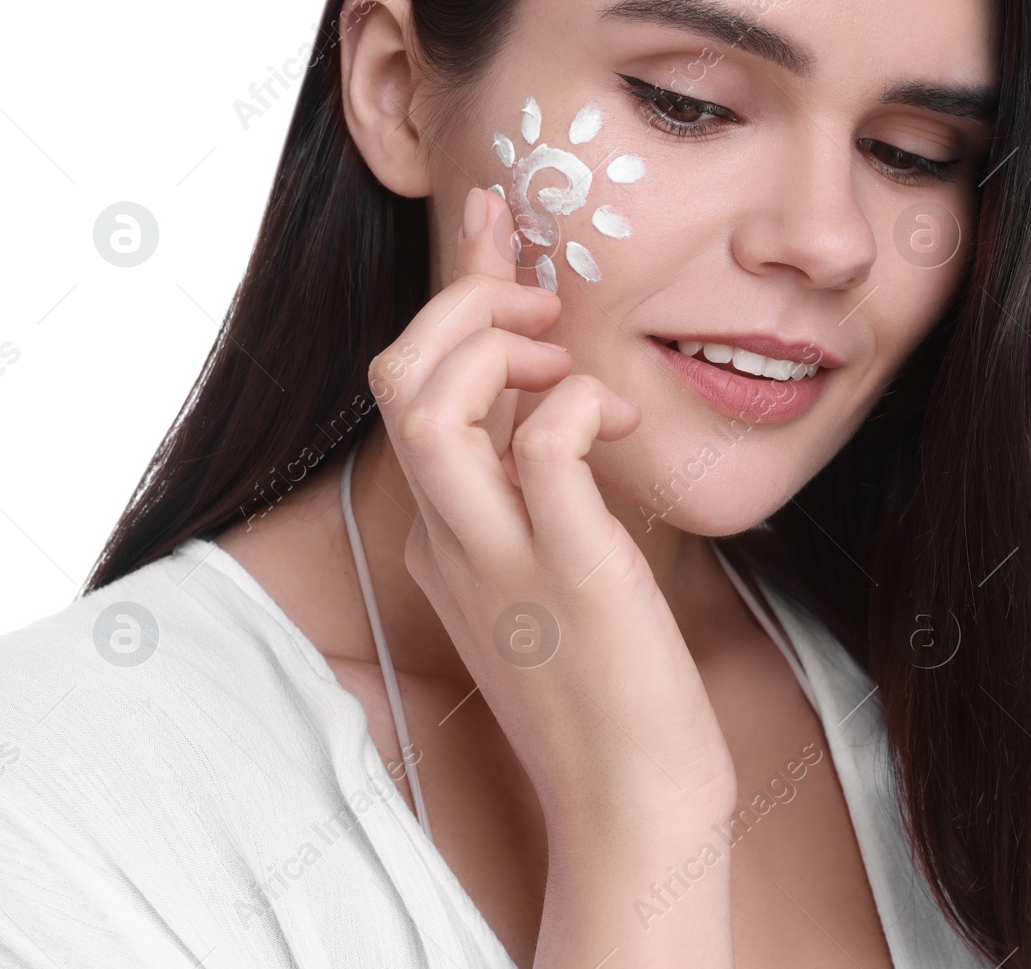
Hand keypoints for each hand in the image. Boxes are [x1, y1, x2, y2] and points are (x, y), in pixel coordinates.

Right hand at [368, 188, 737, 837]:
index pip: (414, 388)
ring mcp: (501, 559)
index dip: (454, 295)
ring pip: (430, 408)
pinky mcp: (569, 578)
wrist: (631, 800)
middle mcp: (452, 538)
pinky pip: (542, 452)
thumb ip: (541, 490)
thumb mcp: (554, 573)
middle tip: (541, 304)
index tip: (499, 229)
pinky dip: (575, 407)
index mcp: (446, 534)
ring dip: (496, 351)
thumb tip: (564, 402)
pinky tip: (617, 420)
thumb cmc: (608, 684)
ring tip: (565, 359)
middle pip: (398, 381)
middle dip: (462, 308)